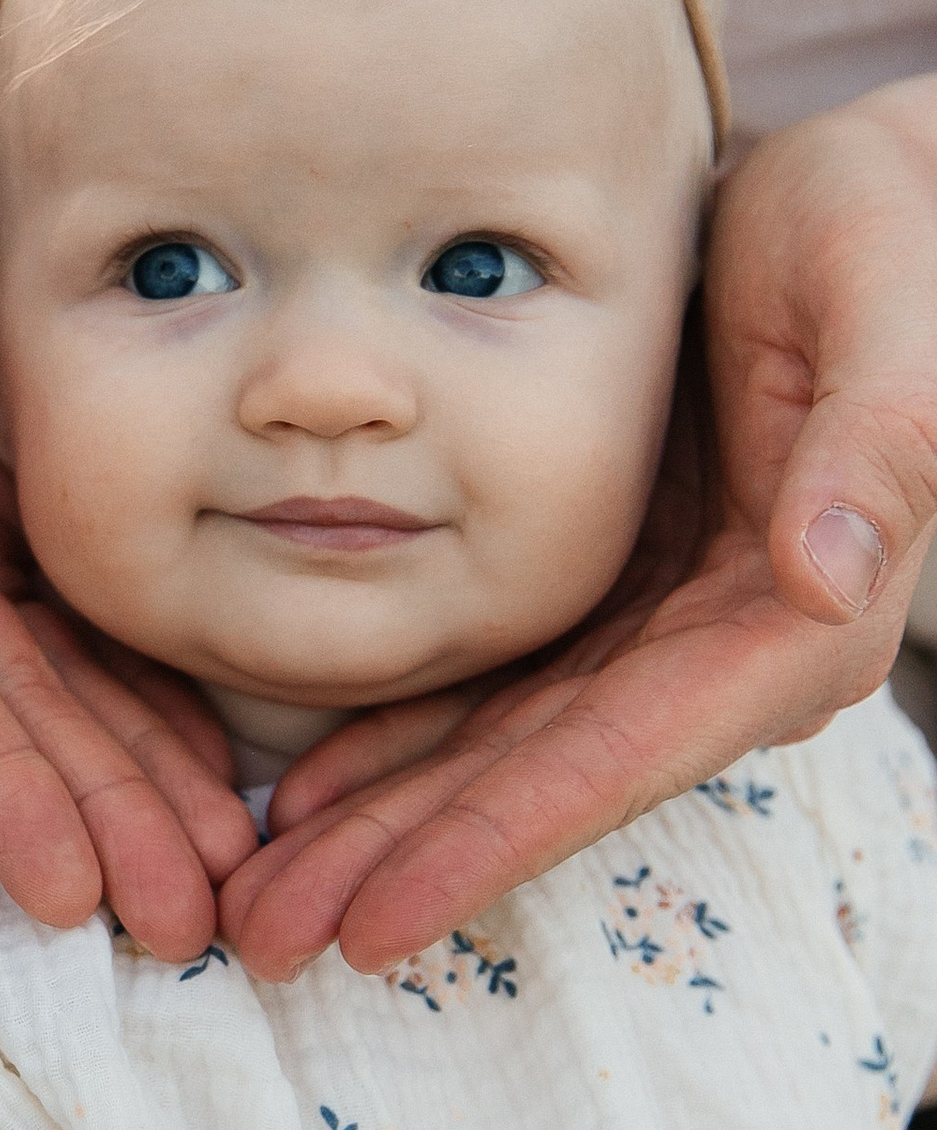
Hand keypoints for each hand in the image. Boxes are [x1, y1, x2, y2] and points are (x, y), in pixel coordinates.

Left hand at [226, 85, 936, 976]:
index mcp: (792, 626)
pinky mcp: (615, 587)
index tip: (380, 920)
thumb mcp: (891, 313)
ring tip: (257, 897)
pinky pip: (492, 689)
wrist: (884, 189)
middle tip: (259, 940)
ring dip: (380, 830)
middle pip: (536, 787)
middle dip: (400, 867)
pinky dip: (398, 744)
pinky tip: (306, 790)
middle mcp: (725, 654)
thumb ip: (875, 446)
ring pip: (497, 756)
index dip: (492, 843)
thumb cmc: (891, 233)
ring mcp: (662, 628)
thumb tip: (826, 582)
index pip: (616, 762)